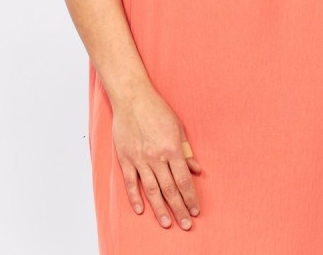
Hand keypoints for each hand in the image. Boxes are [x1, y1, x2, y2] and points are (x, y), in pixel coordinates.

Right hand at [112, 84, 202, 230]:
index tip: (195, 210)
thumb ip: (186, 151)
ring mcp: (139, 159)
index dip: (190, 197)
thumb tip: (197, 170)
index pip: (183, 180)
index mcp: (171, 149)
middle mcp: (156, 157)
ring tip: (168, 223)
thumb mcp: (177, 127)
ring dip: (160, 209)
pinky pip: (131, 183)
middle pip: (170, 189)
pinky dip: (135, 197)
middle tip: (186, 224)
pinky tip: (141, 210)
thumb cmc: (157, 110)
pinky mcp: (125, 158)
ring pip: (151, 190)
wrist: (132, 98)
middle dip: (179, 209)